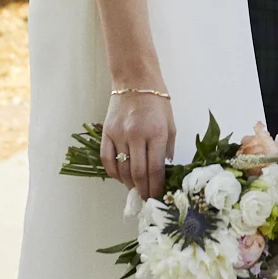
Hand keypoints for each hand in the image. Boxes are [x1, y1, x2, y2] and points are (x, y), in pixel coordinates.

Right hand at [100, 89, 174, 203]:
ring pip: (122, 169)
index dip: (156, 187)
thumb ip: (168, 149)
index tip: (157, 197)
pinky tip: (120, 178)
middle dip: (143, 190)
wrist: (135, 79)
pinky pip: (107, 159)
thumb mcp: (171, 124)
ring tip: (135, 189)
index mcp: (156, 133)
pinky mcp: (106, 132)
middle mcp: (136, 135)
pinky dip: (113, 173)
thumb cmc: (157, 101)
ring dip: (129, 184)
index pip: (155, 169)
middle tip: (146, 199)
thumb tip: (165, 171)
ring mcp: (119, 134)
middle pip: (138, 173)